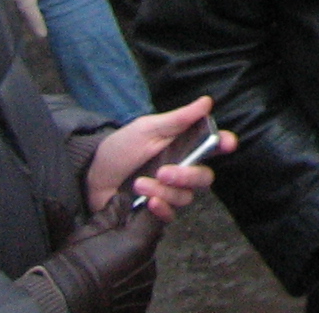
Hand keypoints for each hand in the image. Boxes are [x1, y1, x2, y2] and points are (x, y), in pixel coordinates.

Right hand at [23, 193, 161, 312]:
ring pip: (145, 264)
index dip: (144, 214)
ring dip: (133, 262)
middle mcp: (149, 263)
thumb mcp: (89, 230)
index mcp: (140, 241)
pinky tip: (111, 282)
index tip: (131, 217)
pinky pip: (140, 286)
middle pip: (150, 242)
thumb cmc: (73, 264)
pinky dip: (129, 283)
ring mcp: (146, 286)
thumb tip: (124, 198)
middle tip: (112, 245)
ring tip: (108, 266)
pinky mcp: (140, 303)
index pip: (155, 217)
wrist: (62, 301)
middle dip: (135, 240)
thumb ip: (112, 210)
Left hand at [85, 94, 234, 220]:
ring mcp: (170, 192)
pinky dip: (162, 209)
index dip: (224, 143)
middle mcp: (182, 170)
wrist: (91, 174)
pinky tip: (148, 202)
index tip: (226, 143)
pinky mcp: (156, 211)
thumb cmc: (122, 148)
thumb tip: (207, 102)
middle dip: (189, 176)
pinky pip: (170, 216)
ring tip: (139, 184)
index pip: (213, 145)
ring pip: (185, 197)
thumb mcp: (147, 129)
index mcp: (184, 146)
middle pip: (204, 178)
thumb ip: (178, 119)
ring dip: (164, 191)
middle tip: (164, 172)